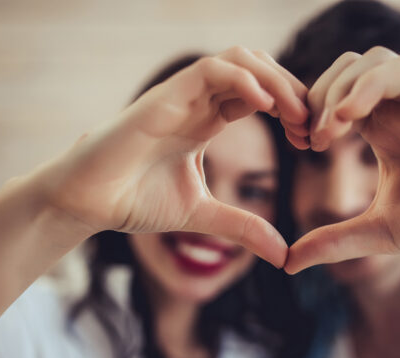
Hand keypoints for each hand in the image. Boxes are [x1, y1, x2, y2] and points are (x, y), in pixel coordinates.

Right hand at [34, 47, 308, 267]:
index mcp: (206, 120)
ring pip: (239, 59)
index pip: (260, 95)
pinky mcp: (165, 97)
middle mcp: (197, 102)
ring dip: (275, 80)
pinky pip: (211, 70)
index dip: (291, 110)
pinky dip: (244, 80)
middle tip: (312, 126)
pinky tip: (267, 106)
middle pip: (257, 69)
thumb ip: (243, 228)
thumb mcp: (203, 215)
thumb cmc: (134, 202)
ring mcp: (181, 95)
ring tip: (296, 115)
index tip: (311, 140)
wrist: (87, 204)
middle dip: (292, 91)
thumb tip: (283, 255)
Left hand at [285, 47, 399, 273]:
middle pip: (343, 71)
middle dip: (315, 96)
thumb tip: (285, 264)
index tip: (297, 144)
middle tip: (306, 138)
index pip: (333, 97)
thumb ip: (336, 241)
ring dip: (338, 89)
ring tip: (325, 133)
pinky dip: (369, 86)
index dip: (307, 111)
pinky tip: (349, 117)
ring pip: (369, 62)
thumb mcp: (382, 233)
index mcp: (384, 130)